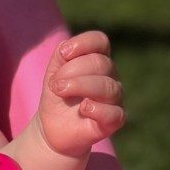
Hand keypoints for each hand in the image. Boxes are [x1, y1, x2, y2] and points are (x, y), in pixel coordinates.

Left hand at [35, 30, 124, 159]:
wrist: (53, 127)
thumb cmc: (58, 96)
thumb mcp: (54, 71)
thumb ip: (61, 55)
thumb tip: (67, 49)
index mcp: (99, 60)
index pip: (100, 41)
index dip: (83, 43)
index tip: (63, 54)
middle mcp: (111, 77)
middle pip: (100, 63)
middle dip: (72, 70)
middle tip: (55, 84)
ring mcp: (115, 99)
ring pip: (107, 86)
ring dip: (79, 86)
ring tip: (60, 91)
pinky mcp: (115, 120)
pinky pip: (114, 112)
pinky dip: (97, 108)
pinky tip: (83, 109)